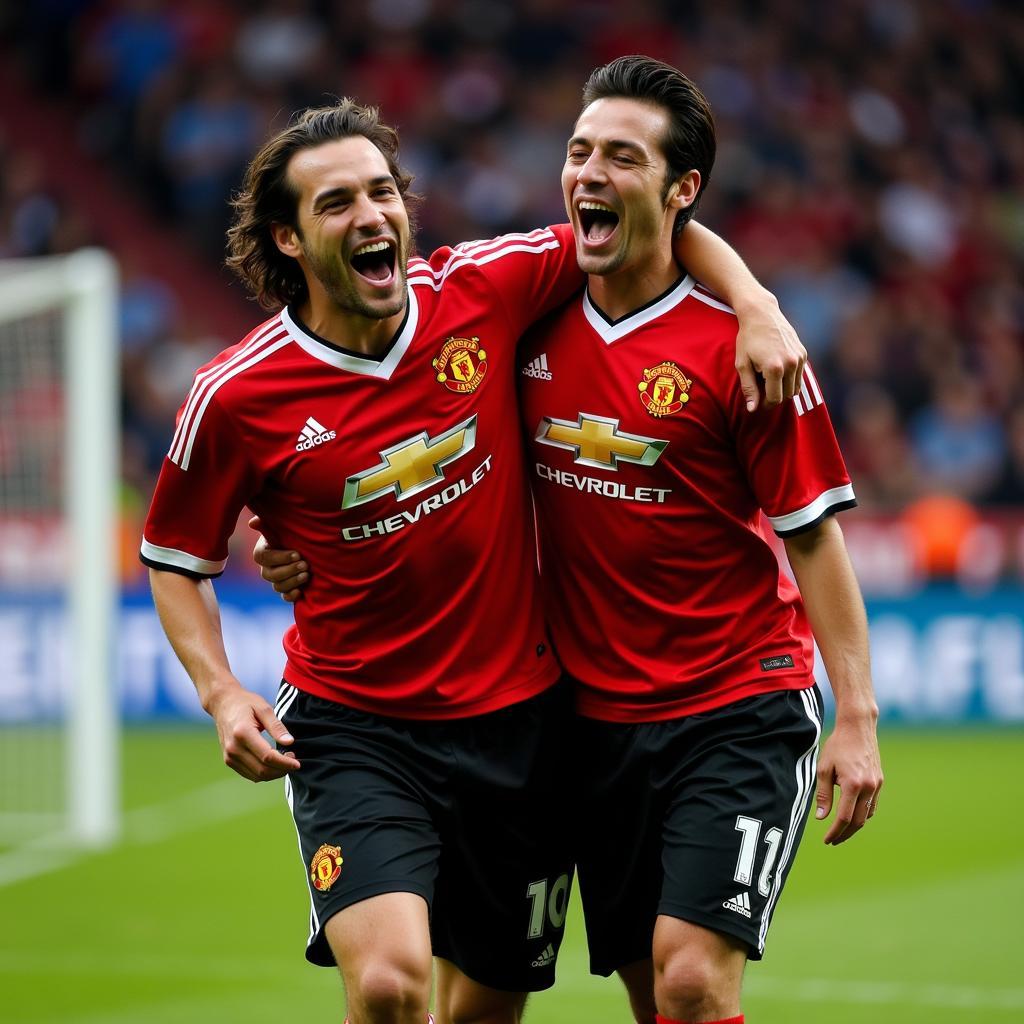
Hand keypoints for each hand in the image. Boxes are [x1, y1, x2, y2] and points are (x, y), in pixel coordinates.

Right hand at [208, 680, 300, 781]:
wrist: (223, 704)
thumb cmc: (246, 703)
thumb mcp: (264, 708)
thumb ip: (277, 726)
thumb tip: (290, 742)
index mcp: (242, 733)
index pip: (267, 756)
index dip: (285, 763)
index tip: (297, 763)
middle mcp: (233, 748)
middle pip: (262, 770)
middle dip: (281, 770)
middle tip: (293, 760)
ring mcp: (229, 756)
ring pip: (256, 776)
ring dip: (274, 774)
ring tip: (285, 761)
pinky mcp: (229, 760)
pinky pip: (249, 774)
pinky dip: (264, 773)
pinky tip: (273, 764)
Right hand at [249, 514, 307, 601]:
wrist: (306, 547)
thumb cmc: (290, 534)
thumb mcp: (280, 527)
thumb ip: (266, 523)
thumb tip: (253, 522)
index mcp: (263, 552)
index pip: (263, 557)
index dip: (279, 557)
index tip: (297, 554)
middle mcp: (267, 568)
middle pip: (270, 575)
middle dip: (289, 570)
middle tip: (305, 565)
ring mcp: (276, 580)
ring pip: (278, 586)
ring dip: (293, 582)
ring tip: (307, 575)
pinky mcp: (287, 589)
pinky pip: (285, 597)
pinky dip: (291, 596)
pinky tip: (301, 592)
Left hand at [733, 292, 806, 411]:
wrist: (761, 314)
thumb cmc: (747, 339)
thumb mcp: (742, 364)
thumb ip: (749, 388)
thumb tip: (753, 409)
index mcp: (774, 368)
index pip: (775, 399)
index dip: (765, 403)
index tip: (758, 400)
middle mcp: (791, 364)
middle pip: (787, 395)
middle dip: (775, 396)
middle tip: (762, 389)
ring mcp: (800, 357)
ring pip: (796, 387)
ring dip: (783, 388)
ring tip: (768, 378)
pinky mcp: (803, 352)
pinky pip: (800, 375)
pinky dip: (790, 378)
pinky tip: (777, 369)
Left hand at [815, 715, 882, 844]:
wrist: (858, 728)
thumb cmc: (837, 746)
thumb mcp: (824, 768)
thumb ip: (823, 795)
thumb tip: (821, 818)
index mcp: (852, 785)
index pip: (844, 818)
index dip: (835, 832)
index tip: (827, 840)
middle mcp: (868, 788)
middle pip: (858, 821)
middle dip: (845, 834)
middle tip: (833, 841)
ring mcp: (876, 785)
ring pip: (867, 815)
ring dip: (855, 826)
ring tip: (841, 831)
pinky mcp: (879, 781)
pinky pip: (872, 805)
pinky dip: (863, 814)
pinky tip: (853, 815)